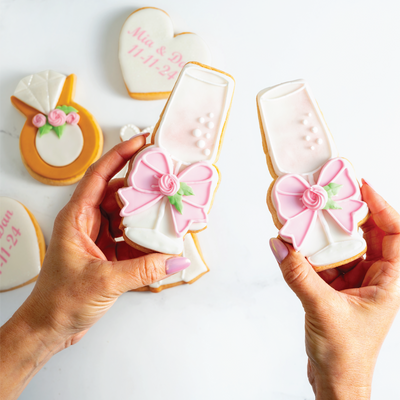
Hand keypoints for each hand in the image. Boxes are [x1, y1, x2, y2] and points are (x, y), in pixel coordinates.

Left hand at [0, 135, 189, 398]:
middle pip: (117, 194)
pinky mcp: (107, 254)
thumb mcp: (103, 281)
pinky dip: (144, 239)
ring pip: (125, 216)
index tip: (142, 142)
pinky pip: (130, 238)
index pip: (99, 176)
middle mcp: (87, 223)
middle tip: (164, 180)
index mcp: (76, 218)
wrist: (49, 328)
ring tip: (166, 211)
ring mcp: (98, 238)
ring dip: (144, 215)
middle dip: (140, 187)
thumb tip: (174, 258)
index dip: (120, 155)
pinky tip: (159, 242)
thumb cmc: (60, 301)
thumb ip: (142, 269)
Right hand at [269, 181, 399, 399]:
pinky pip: (326, 262)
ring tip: (311, 213)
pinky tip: (298, 242)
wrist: (335, 381)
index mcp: (389, 282)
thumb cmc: (345, 354)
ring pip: (344, 248)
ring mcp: (354, 284)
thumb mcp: (323, 308)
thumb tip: (280, 244)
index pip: (396, 235)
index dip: (382, 208)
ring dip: (328, 233)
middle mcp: (375, 279)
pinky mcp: (335, 290)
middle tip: (332, 194)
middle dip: (351, 214)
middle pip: (369, 236)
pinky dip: (313, 251)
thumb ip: (299, 274)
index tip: (363, 187)